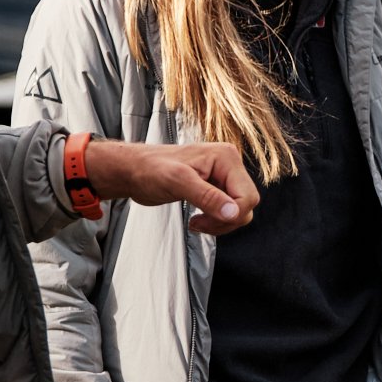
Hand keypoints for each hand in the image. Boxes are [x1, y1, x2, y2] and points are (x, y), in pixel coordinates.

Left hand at [83, 141, 260, 235]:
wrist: (134, 170)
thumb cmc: (150, 170)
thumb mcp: (178, 182)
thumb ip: (208, 197)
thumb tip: (233, 213)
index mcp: (226, 158)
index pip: (247, 197)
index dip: (231, 215)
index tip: (204, 221)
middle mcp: (229, 165)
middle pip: (247, 205)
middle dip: (225, 221)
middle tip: (198, 223)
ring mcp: (223, 177)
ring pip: (238, 211)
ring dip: (219, 223)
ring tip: (195, 222)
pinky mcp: (215, 188)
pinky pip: (227, 211)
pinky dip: (214, 221)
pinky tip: (196, 219)